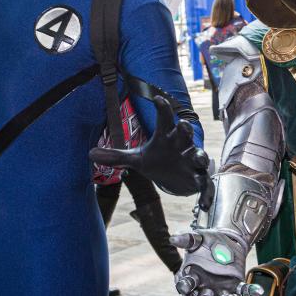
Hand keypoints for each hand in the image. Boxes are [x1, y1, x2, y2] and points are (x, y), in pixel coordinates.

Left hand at [89, 96, 210, 198]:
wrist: (175, 178)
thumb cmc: (158, 161)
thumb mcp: (136, 158)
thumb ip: (116, 156)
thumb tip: (90, 153)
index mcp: (166, 137)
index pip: (164, 119)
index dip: (162, 108)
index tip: (157, 98)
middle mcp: (181, 145)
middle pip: (185, 133)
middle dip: (185, 129)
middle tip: (183, 124)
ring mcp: (191, 160)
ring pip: (198, 154)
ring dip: (199, 155)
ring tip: (199, 158)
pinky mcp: (197, 177)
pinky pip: (203, 181)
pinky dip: (205, 187)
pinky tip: (204, 197)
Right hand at [170, 229, 262, 295]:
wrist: (224, 239)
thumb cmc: (206, 242)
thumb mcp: (197, 238)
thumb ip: (186, 239)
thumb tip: (172, 239)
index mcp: (192, 277)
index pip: (186, 285)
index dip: (185, 287)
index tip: (184, 288)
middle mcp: (205, 287)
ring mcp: (221, 288)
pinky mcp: (235, 285)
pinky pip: (242, 291)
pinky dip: (250, 291)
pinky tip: (257, 290)